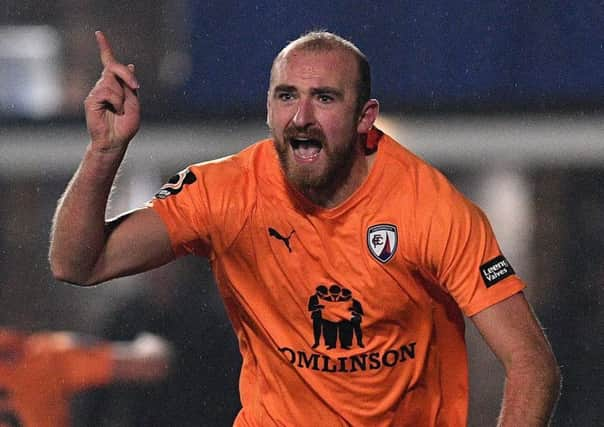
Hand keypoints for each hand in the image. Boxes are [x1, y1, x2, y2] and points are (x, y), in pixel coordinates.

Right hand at [84, 31, 140, 150]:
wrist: (116, 140)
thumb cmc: (126, 125)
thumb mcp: (134, 103)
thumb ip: (130, 85)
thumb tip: (129, 65)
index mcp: (115, 86)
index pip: (109, 64)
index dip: (105, 48)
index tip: (99, 34)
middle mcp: (104, 86)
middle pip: (113, 68)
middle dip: (127, 75)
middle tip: (135, 88)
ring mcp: (97, 92)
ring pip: (111, 81)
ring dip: (121, 96)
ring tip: (120, 110)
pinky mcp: (91, 100)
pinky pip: (106, 91)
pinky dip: (116, 101)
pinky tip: (114, 111)